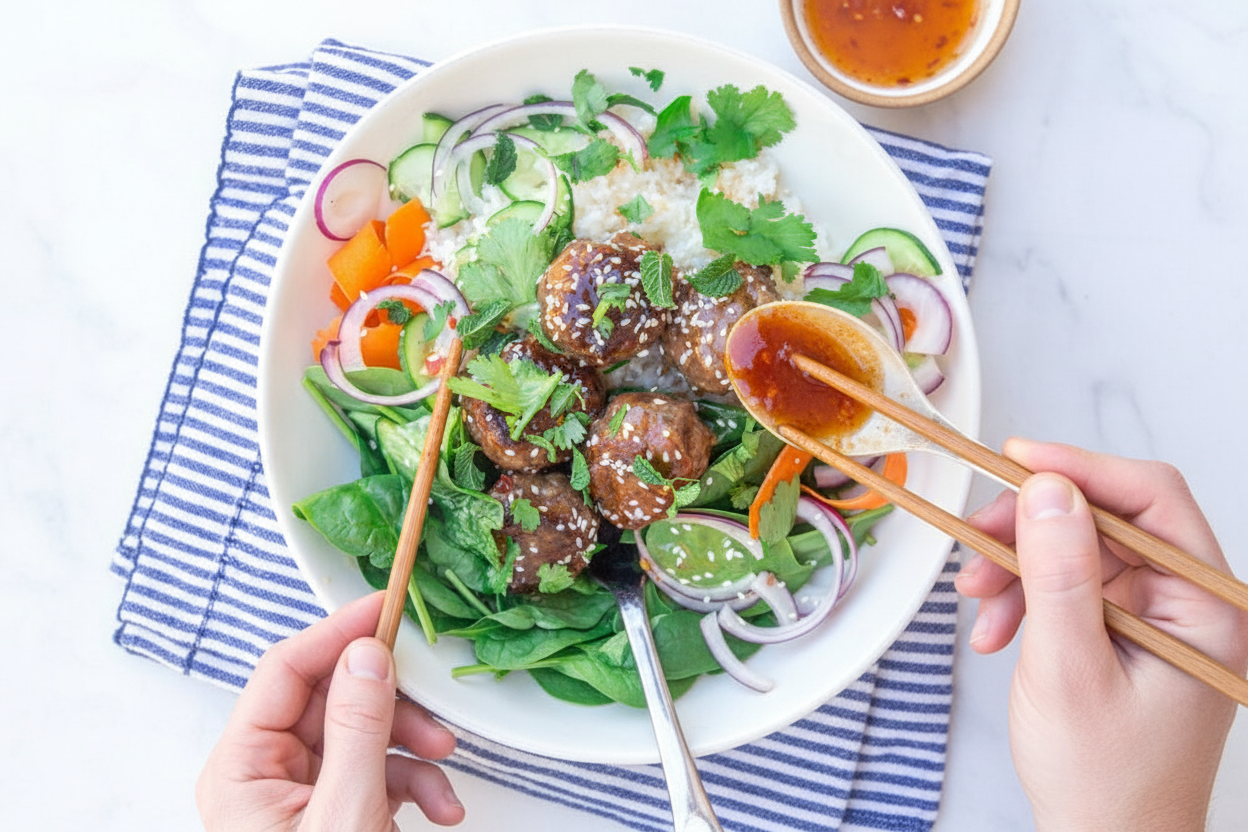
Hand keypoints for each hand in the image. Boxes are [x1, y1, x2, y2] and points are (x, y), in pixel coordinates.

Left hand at [196, 591, 464, 830]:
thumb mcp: (345, 815)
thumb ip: (359, 730)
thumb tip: (367, 655)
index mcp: (243, 767)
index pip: (284, 670)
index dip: (336, 633)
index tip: (385, 609)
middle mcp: (267, 772)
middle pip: (334, 698)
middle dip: (393, 705)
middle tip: (436, 707)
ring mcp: (303, 793)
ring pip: (364, 733)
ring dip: (414, 746)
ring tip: (447, 770)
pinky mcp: (336, 811)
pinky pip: (379, 771)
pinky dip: (416, 781)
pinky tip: (442, 806)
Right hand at [956, 438, 1247, 831]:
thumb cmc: (1104, 780)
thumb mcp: (1070, 670)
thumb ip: (1060, 575)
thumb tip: (1048, 490)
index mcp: (1206, 610)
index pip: (1152, 500)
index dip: (1081, 469)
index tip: (1017, 459)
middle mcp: (1189, 604)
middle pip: (1106, 519)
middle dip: (1032, 528)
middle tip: (977, 541)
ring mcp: (1156, 617)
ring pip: (1078, 549)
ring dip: (1019, 566)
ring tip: (977, 602)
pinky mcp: (1124, 630)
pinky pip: (1069, 584)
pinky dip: (1025, 597)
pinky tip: (997, 629)